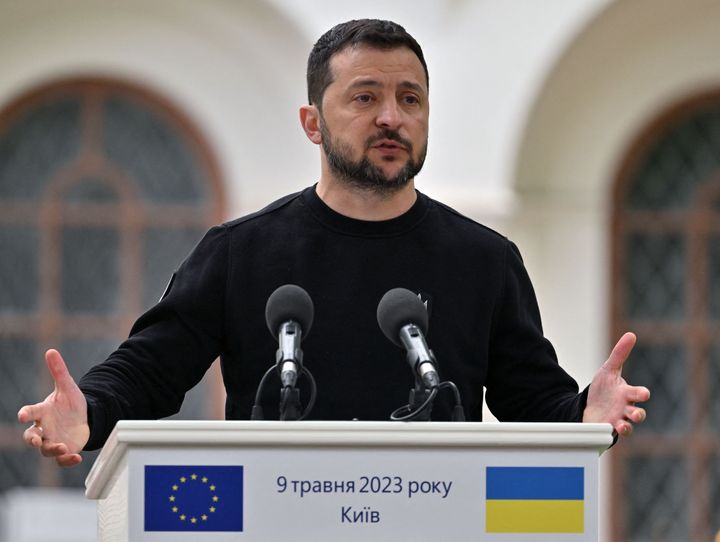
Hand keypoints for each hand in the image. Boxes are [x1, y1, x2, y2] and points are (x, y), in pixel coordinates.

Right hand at [17, 349, 89, 466]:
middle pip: (31, 436)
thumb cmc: (70, 403)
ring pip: (45, 450)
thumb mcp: (67, 386)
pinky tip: (76, 458)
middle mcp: (45, 428)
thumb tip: (51, 351)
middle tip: (36, 440)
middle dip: (32, 439)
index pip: (30, 412)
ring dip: (52, 449)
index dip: (26, 413)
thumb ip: (59, 371)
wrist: (84, 417)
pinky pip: (62, 460)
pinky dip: (67, 460)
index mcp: (43, 412)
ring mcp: (53, 440)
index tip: (22, 415)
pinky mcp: (65, 450)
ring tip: (62, 447)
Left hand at [583, 332, 650, 436]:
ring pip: (628, 427)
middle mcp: (626, 408)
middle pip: (638, 413)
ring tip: (622, 425)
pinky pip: (614, 434)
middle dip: (638, 414)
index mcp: (627, 393)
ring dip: (627, 427)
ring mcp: (618, 420)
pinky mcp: (608, 429)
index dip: (641, 394)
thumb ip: (619, 354)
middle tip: (636, 414)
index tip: (643, 393)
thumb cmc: (604, 388)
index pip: (639, 394)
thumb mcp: (609, 370)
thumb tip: (631, 334)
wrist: (590, 406)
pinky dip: (612, 433)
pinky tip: (609, 429)